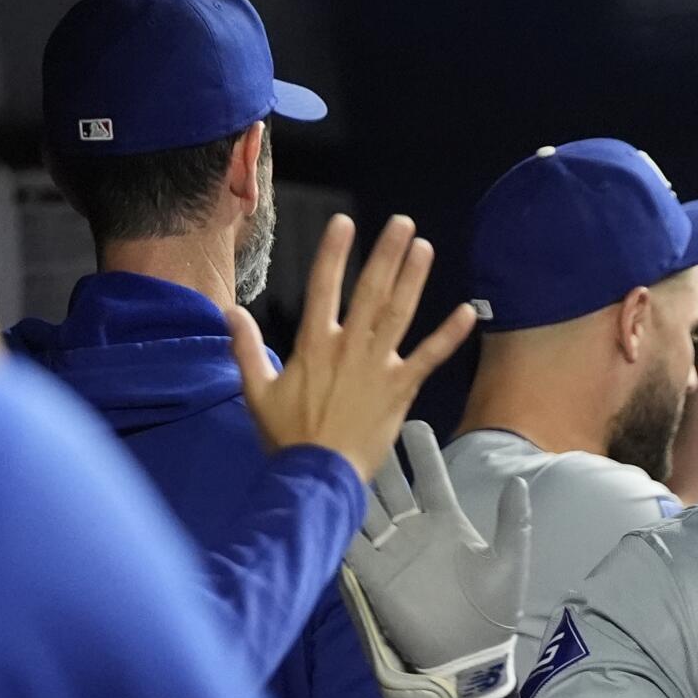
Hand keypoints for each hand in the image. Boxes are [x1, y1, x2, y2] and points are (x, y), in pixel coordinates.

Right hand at [227, 214, 477, 483]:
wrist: (319, 475)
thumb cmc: (287, 436)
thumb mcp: (256, 392)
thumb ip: (244, 348)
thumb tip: (230, 312)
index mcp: (314, 345)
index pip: (322, 287)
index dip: (333, 253)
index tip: (345, 222)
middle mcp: (349, 347)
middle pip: (371, 291)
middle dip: (387, 254)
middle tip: (402, 223)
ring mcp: (378, 366)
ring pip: (399, 314)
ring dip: (414, 279)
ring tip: (425, 248)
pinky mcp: (401, 389)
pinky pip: (430, 357)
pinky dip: (449, 335)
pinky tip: (467, 312)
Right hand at [340, 421, 529, 697]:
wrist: (470, 657)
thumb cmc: (493, 612)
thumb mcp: (510, 562)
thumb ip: (514, 521)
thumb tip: (518, 482)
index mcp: (447, 522)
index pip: (430, 476)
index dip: (422, 451)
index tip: (413, 422)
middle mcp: (414, 530)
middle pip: (392, 483)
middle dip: (381, 455)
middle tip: (366, 422)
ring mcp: (391, 551)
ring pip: (367, 506)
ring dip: (355, 481)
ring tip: (341, 451)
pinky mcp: (373, 576)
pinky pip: (350, 545)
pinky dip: (338, 523)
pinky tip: (328, 497)